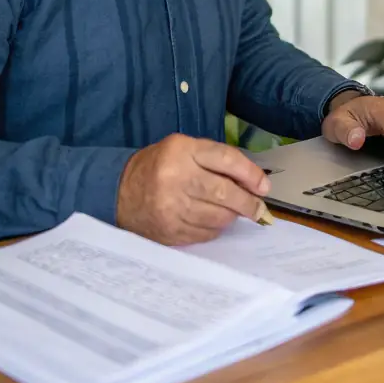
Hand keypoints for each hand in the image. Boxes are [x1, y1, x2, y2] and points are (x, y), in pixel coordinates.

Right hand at [115, 133, 270, 244]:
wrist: (120, 191)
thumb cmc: (160, 165)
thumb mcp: (184, 149)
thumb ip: (216, 160)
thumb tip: (253, 182)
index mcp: (181, 150)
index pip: (225, 159)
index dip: (250, 174)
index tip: (264, 187)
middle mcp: (176, 178)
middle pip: (224, 193)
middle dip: (248, 203)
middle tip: (259, 209)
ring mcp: (171, 207)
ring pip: (217, 217)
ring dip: (232, 217)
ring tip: (234, 213)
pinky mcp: (169, 231)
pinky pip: (205, 233)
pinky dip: (216, 229)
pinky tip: (213, 221)